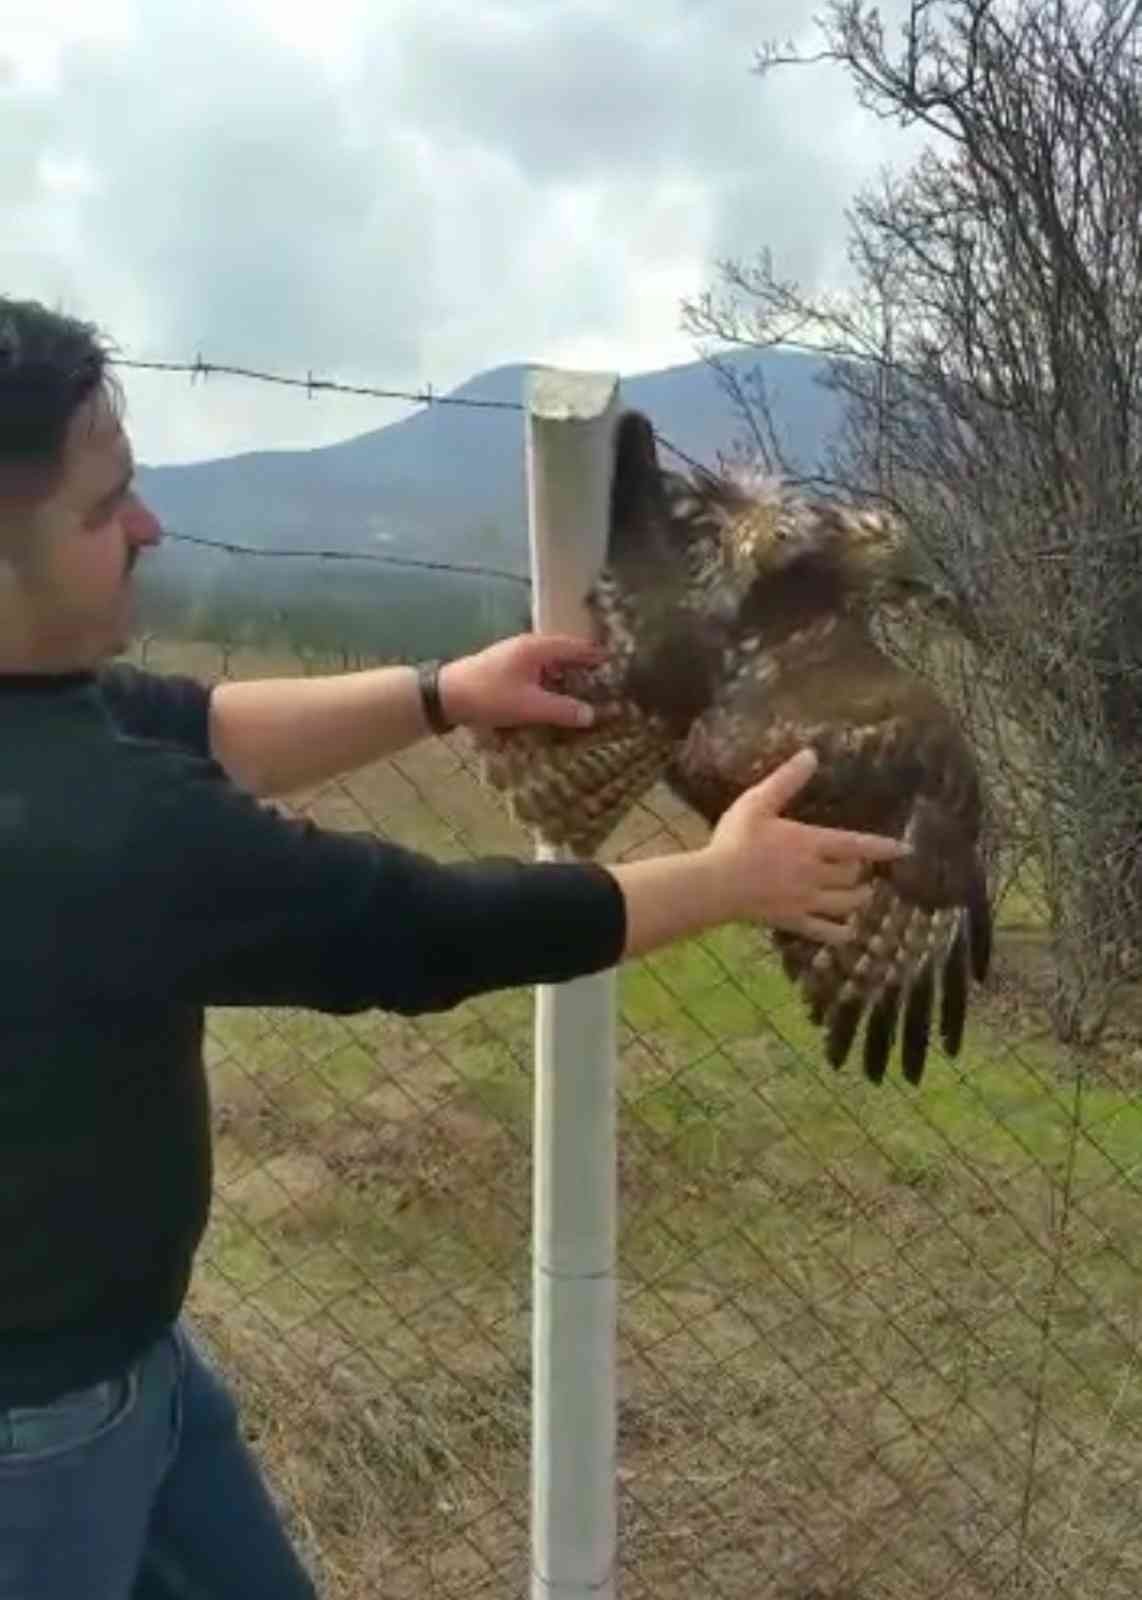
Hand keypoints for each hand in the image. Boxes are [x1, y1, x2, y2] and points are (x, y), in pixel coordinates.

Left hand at [439, 633, 609, 730]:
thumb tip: (592, 715)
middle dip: (586, 668)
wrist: (445, 696)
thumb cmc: (489, 696)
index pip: (578, 646)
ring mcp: (515, 656)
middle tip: (608, 684)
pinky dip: (551, 683)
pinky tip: (556, 699)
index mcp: (538, 647)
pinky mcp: (506, 669)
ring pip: (551, 664)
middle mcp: (529, 646)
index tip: (619, 667)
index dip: (599, 656)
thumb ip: (563, 709)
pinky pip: (538, 673)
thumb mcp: (529, 706)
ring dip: (567, 677)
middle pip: (565, 653)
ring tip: (587, 694)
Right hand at [703, 748, 911, 942]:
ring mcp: (806, 900)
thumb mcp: (758, 802)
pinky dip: (841, 933)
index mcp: (811, 843)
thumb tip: (812, 754)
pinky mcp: (793, 921)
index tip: (905, 849)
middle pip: (852, 875)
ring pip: (846, 904)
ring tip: (863, 895)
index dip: (882, 847)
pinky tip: (848, 932)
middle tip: (862, 868)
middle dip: (861, 871)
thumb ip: (786, 780)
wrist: (716, 884)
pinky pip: (825, 931)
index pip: (856, 845)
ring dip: (859, 899)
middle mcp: (816, 873)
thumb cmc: (736, 840)